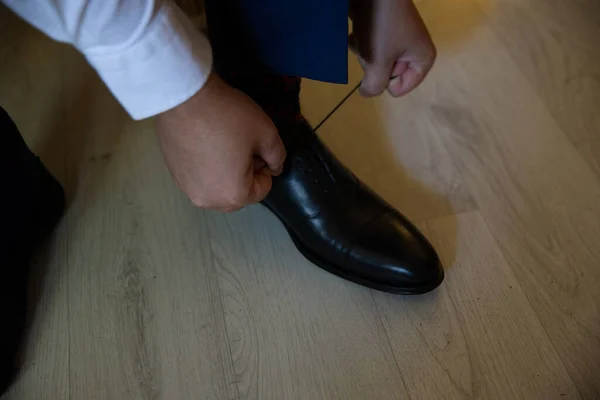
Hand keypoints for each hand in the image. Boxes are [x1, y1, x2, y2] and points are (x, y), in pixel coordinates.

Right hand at [156, 74, 285, 211]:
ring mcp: (187, 189)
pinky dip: (206, 167)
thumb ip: (277, 156)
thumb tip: (275, 167)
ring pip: (217, 186)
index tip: (257, 146)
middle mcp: (208, 201)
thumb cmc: (227, 117)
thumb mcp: (266, 133)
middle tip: (240, 144)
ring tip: (221, 142)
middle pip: (238, 193)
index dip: (265, 166)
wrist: (182, 98)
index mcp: (233, 196)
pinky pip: (199, 178)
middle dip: (245, 173)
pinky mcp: (173, 175)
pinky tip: (203, 142)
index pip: (261, 190)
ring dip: (225, 171)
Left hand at [350, 0, 435, 96]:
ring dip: (364, 53)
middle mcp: (413, 51)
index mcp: (423, 59)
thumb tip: (367, 92)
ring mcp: (398, 40)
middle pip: (385, 75)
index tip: (382, 62)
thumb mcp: (378, 62)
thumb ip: (374, 86)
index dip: (385, 80)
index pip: (399, 88)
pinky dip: (361, 42)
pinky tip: (358, 31)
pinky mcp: (383, 31)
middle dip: (373, 64)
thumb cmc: (381, 26)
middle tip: (374, 46)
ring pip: (374, 62)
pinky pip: (369, 48)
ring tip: (366, 36)